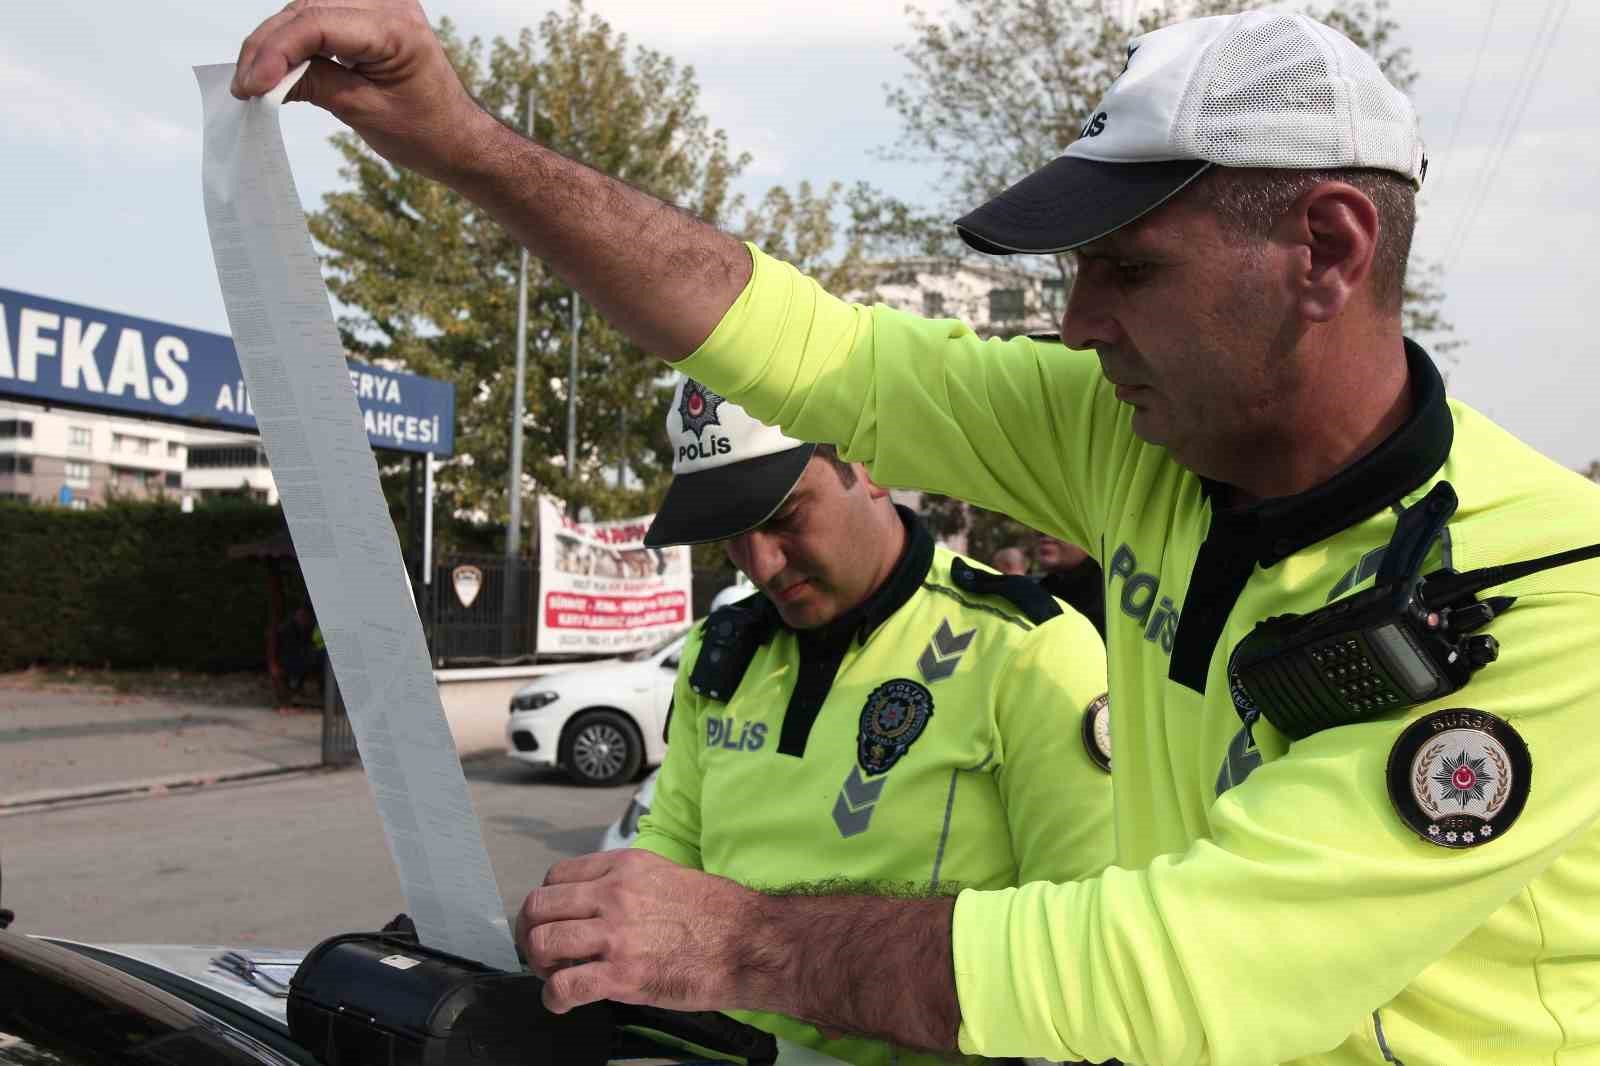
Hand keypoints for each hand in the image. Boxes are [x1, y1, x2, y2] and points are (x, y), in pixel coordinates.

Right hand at [230, 0, 496, 183]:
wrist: (456, 136)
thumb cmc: (424, 131)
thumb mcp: (365, 112)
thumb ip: (315, 85)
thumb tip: (262, 77)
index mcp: (397, 28)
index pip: (318, 23)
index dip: (276, 51)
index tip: (249, 86)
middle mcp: (390, 2)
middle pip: (307, 9)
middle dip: (268, 46)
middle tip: (243, 86)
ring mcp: (381, 1)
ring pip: (307, 7)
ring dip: (276, 41)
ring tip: (254, 80)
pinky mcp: (371, 11)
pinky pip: (320, 13)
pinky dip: (295, 38)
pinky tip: (277, 66)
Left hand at [517, 849, 765, 1014]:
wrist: (751, 943)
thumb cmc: (720, 915)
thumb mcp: (668, 876)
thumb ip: (628, 885)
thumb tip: (599, 905)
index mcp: (624, 868)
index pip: (556, 877)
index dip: (547, 903)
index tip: (553, 920)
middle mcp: (614, 895)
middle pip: (539, 907)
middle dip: (532, 933)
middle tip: (542, 952)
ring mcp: (616, 935)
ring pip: (543, 944)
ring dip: (540, 965)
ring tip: (554, 976)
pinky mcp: (622, 975)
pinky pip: (563, 986)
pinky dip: (554, 998)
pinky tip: (564, 1002)